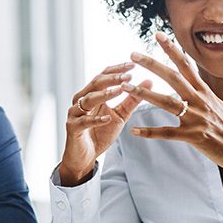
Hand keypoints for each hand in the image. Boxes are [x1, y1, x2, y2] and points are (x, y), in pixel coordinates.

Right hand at [59, 63, 148, 185]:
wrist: (85, 157)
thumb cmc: (100, 134)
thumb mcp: (120, 115)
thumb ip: (132, 100)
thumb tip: (149, 81)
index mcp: (92, 94)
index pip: (103, 76)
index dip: (117, 70)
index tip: (132, 65)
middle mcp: (81, 100)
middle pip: (95, 84)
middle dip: (112, 78)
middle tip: (128, 75)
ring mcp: (75, 113)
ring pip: (88, 99)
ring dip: (104, 94)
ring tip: (120, 90)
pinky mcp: (73, 128)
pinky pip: (84, 121)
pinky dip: (96, 119)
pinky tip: (108, 118)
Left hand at [123, 31, 222, 194]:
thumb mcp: (216, 104)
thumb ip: (201, 92)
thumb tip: (191, 79)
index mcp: (204, 91)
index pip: (186, 65)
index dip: (171, 49)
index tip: (157, 35)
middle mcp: (200, 101)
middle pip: (173, 77)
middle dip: (152, 64)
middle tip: (133, 54)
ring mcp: (196, 118)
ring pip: (166, 102)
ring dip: (144, 94)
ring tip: (126, 87)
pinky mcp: (194, 136)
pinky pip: (168, 133)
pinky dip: (150, 132)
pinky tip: (135, 131)